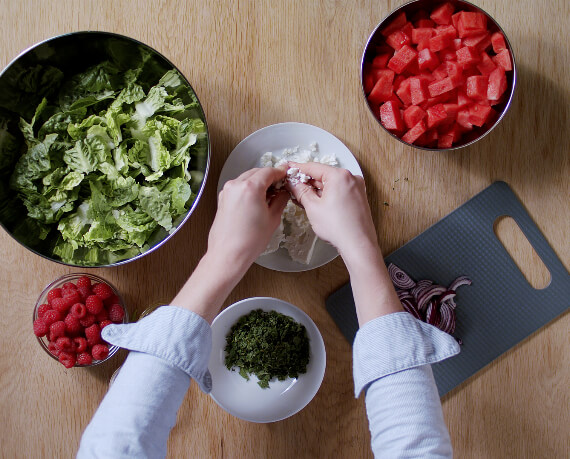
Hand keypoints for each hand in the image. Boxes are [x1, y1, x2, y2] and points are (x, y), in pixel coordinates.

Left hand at [172, 167, 288, 322]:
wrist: (228, 254)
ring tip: (269, 195)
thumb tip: (284, 192)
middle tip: (281, 186)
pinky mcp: (223, 199)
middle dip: (269, 177)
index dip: (280, 172)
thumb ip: (280, 200)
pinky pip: (239, 187)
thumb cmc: (250, 241)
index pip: (268, 172)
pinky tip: (257, 200)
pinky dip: (249, 188)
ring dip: (259, 182)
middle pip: (257, 172)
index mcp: (250, 188)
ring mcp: (227, 191)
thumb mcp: (272, 218)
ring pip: (247, 178)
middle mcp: (236, 185)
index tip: (286, 175)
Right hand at [285, 162, 377, 260]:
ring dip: (316, 190)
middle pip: (323, 175)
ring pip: (331, 184)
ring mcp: (356, 188)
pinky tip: (316, 202)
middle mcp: (351, 178)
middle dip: (307, 182)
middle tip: (292, 186)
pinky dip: (327, 195)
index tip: (289, 169)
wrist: (358, 245)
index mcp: (339, 176)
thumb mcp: (313, 207)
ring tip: (301, 197)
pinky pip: (339, 191)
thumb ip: (301, 191)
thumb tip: (293, 183)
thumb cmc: (338, 227)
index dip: (298, 169)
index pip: (313, 167)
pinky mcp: (358, 198)